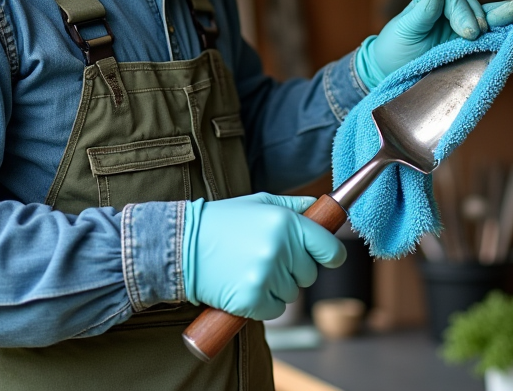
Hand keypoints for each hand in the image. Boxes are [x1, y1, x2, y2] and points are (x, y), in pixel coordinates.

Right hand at [182, 193, 346, 319]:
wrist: (182, 246)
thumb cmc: (221, 223)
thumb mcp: (258, 203)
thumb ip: (293, 206)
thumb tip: (320, 206)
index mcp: (286, 222)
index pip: (330, 249)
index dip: (330, 255)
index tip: (325, 257)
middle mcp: (280, 249)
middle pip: (309, 274)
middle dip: (293, 270)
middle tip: (265, 258)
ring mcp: (267, 276)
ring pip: (291, 294)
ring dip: (276, 287)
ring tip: (249, 269)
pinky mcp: (253, 300)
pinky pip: (274, 310)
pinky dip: (262, 304)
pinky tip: (243, 286)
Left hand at [356, 0, 512, 88]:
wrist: (394, 74)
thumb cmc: (396, 49)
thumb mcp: (404, 30)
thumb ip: (421, 12)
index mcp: (434, 1)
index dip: (462, 10)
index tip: (467, 32)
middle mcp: (452, 10)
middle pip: (473, 4)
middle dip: (480, 15)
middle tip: (478, 34)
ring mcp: (465, 27)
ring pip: (488, 16)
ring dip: (503, 16)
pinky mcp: (474, 46)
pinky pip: (494, 36)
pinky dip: (507, 34)